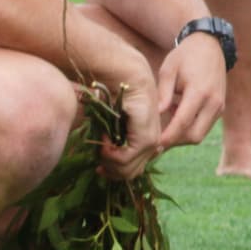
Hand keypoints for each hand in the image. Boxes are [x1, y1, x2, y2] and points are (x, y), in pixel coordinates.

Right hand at [94, 60, 163, 179]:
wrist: (125, 76)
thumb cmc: (115, 95)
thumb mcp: (113, 125)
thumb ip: (114, 143)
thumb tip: (105, 166)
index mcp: (147, 141)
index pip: (133, 170)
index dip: (114, 173)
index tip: (99, 168)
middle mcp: (153, 144)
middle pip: (130, 174)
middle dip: (110, 170)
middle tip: (98, 158)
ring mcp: (152, 141)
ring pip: (127, 170)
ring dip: (108, 161)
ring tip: (101, 143)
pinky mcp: (146, 138)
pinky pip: (125, 159)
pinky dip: (109, 153)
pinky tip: (104, 138)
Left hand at [155, 33, 227, 148]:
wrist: (210, 45)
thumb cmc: (185, 56)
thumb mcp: (168, 70)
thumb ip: (163, 93)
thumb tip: (156, 115)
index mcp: (200, 92)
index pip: (182, 122)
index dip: (167, 136)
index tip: (153, 144)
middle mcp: (213, 103)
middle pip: (194, 136)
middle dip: (175, 141)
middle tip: (156, 139)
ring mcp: (219, 107)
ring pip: (200, 134)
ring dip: (182, 135)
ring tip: (166, 123)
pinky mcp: (220, 108)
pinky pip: (204, 127)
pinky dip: (190, 127)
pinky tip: (176, 114)